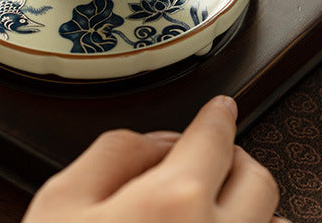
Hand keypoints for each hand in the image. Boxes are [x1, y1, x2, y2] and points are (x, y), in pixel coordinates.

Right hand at [22, 95, 283, 222]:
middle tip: (213, 159)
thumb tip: (159, 141)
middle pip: (260, 180)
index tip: (221, 110)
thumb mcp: (61, 203)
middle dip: (237, 160)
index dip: (217, 116)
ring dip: (253, 211)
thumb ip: (116, 153)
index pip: (215, 138)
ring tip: (217, 211)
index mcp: (176, 202)